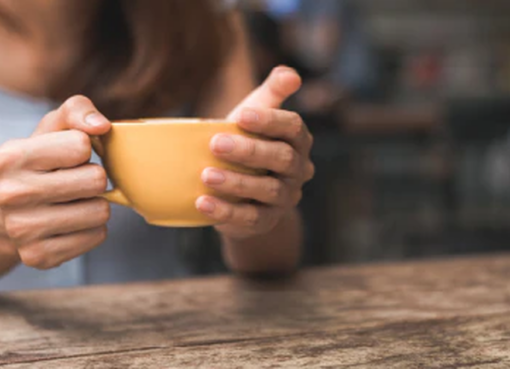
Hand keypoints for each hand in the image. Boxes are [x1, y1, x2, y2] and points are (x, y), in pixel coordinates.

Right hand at [0, 96, 110, 269]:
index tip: (65, 156)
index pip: (81, 146)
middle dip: (91, 177)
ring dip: (92, 204)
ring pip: (101, 211)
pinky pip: (97, 236)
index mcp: (12, 157)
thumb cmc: (32, 165)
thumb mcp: (46, 131)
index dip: (81, 149)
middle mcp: (12, 194)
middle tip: (71, 181)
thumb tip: (102, 126)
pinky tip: (67, 222)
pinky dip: (89, 228)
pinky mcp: (39, 256)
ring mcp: (23, 230)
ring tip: (69, 202)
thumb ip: (76, 112)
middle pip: (97, 180)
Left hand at [196, 66, 314, 238]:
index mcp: (298, 140)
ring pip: (268, 189)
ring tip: (206, 175)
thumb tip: (290, 73)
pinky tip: (202, 203)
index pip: (293, 127)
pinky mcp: (266, 221)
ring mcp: (285, 198)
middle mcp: (298, 169)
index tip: (240, 116)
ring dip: (237, 182)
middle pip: (282, 158)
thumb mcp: (257, 116)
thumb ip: (272, 93)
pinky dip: (226, 211)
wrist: (244, 189)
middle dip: (249, 151)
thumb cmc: (249, 143)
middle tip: (215, 144)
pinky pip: (250, 218)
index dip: (269, 121)